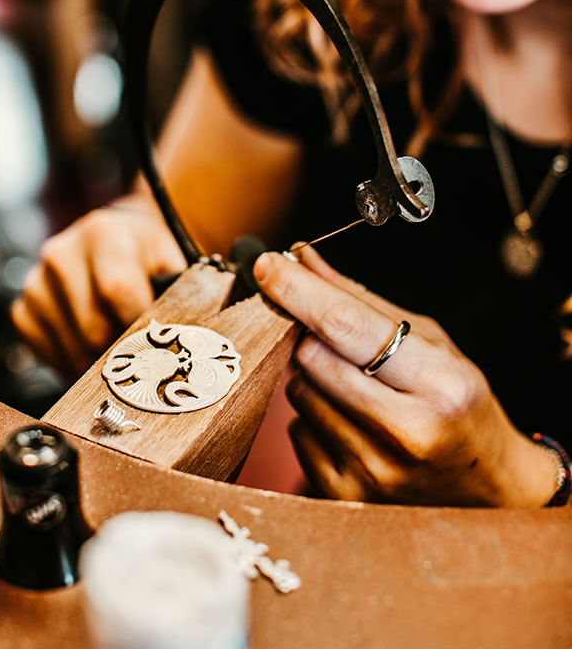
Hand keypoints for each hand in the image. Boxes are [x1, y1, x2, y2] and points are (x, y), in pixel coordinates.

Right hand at [10, 201, 184, 379]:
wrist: (117, 239)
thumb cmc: (147, 255)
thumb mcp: (171, 260)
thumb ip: (174, 293)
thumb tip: (172, 336)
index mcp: (102, 232)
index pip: (117, 290)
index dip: (140, 324)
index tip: (157, 340)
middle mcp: (61, 254)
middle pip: (94, 328)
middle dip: (124, 351)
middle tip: (144, 353)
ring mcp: (36, 284)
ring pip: (73, 349)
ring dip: (101, 362)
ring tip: (122, 350)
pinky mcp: (23, 311)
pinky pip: (49, 355)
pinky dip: (76, 363)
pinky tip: (94, 348)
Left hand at [253, 247, 558, 506]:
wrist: (490, 491)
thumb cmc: (460, 406)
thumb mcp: (432, 343)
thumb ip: (362, 301)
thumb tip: (303, 261)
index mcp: (438, 384)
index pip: (345, 326)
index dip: (298, 290)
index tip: (267, 266)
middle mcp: (405, 433)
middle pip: (311, 357)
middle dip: (312, 336)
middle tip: (337, 340)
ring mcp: (373, 471)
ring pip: (299, 392)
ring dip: (314, 378)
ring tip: (358, 387)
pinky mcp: (345, 496)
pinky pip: (297, 432)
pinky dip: (314, 418)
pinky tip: (353, 424)